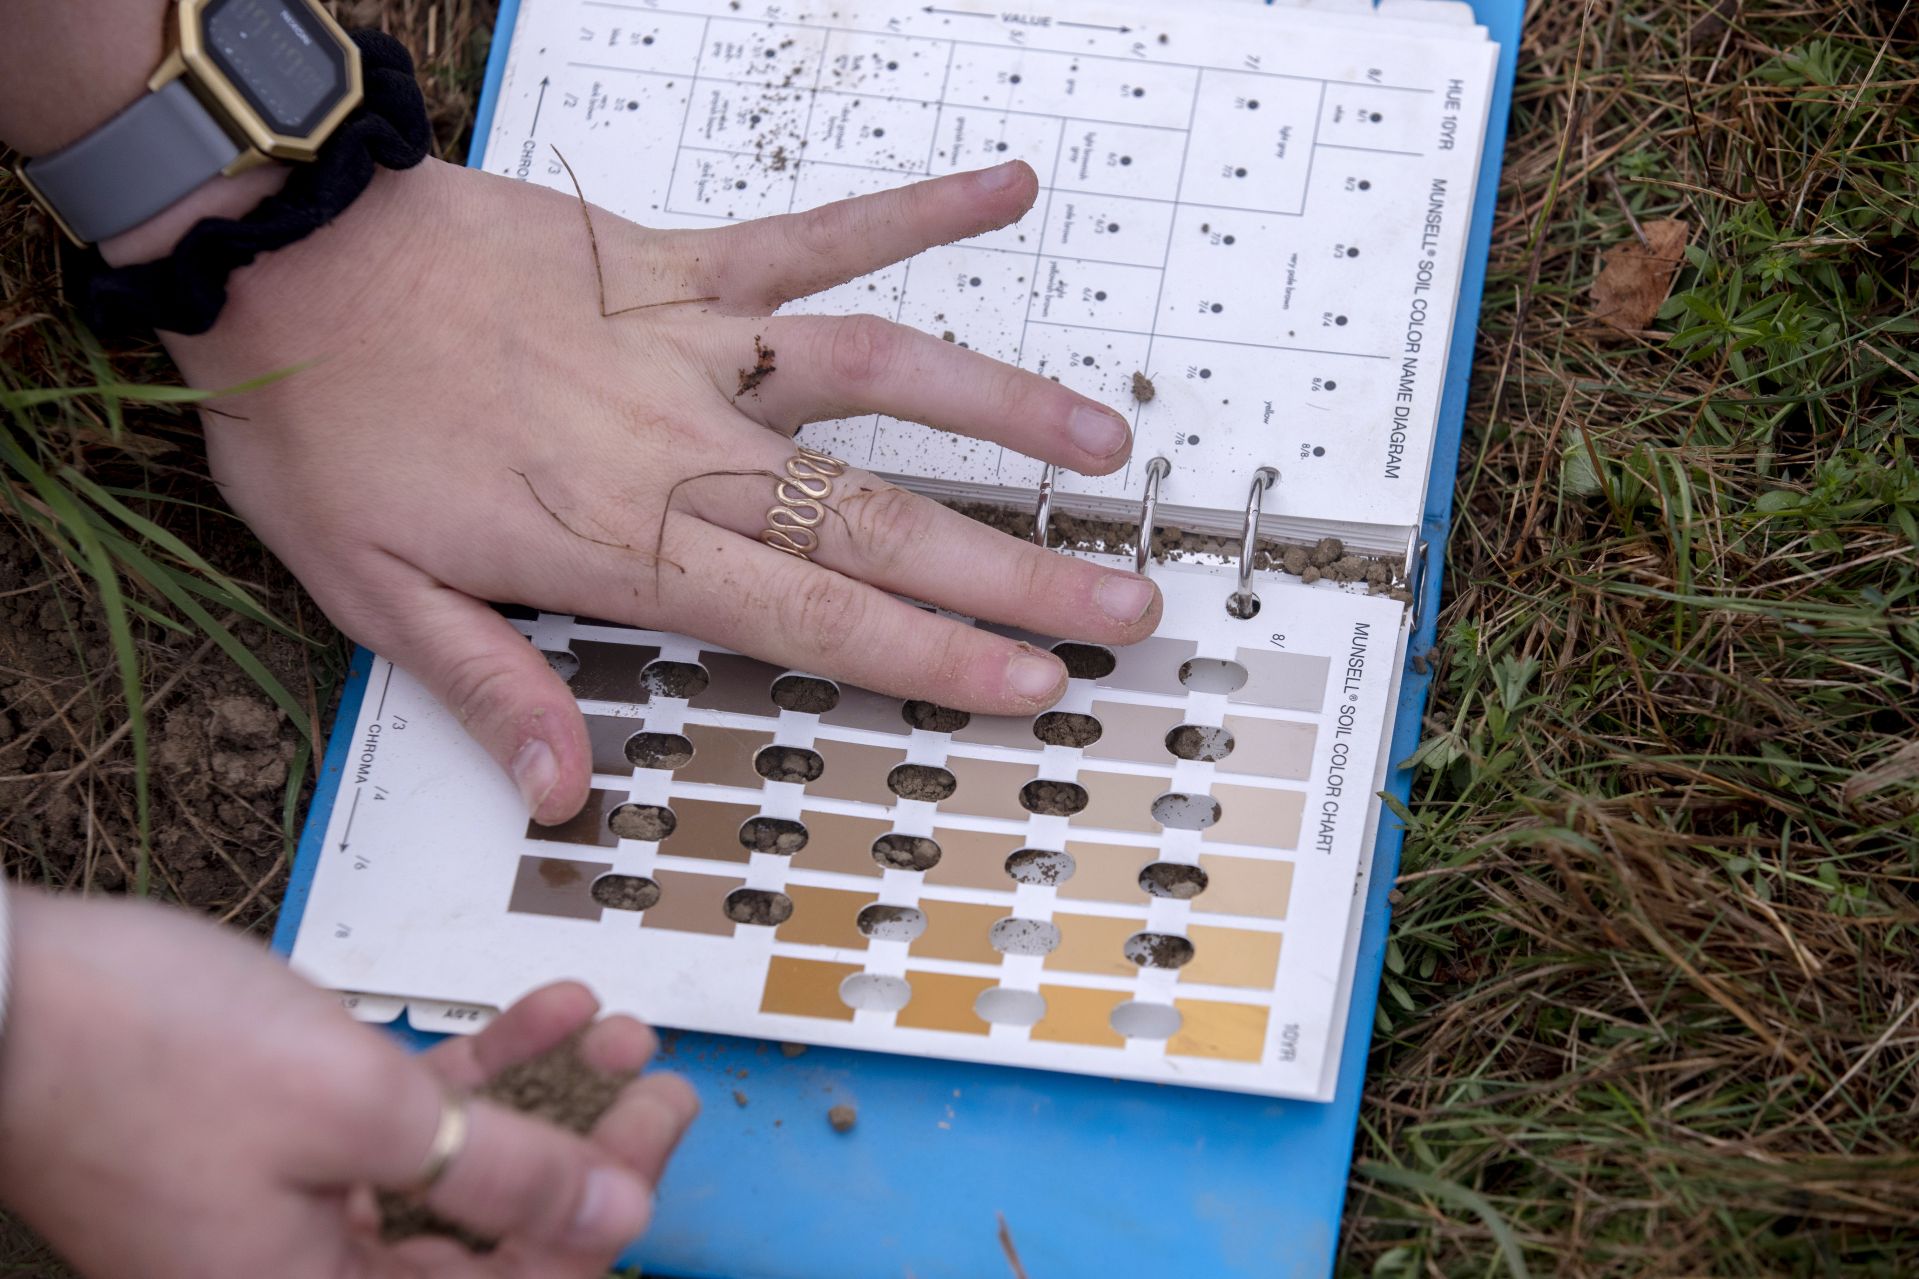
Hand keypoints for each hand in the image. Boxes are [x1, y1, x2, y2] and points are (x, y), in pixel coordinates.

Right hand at [0, 887, 697, 1278]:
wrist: (2, 992)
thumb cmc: (141, 1054)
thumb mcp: (354, 1107)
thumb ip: (497, 1174)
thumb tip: (615, 1216)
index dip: (605, 1217)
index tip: (661, 1130)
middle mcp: (306, 1275)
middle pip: (495, 1240)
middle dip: (588, 1156)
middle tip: (653, 1087)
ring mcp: (296, 1212)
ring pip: (461, 1174)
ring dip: (543, 1102)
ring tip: (609, 1031)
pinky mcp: (283, 1144)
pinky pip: (407, 1122)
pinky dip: (475, 1069)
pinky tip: (542, 1011)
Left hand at [162, 157, 1162, 824]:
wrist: (287, 256)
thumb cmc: (325, 426)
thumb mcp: (372, 591)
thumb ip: (490, 687)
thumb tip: (565, 792)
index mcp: (622, 538)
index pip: (812, 614)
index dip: (934, 654)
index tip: (1034, 681)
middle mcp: (687, 443)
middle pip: (880, 518)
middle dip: (1015, 571)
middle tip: (1127, 605)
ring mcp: (698, 342)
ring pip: (878, 377)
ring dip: (1001, 411)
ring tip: (1107, 448)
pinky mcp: (684, 262)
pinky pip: (816, 231)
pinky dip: (913, 209)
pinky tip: (1003, 190)